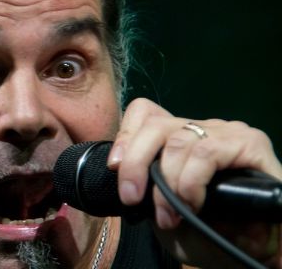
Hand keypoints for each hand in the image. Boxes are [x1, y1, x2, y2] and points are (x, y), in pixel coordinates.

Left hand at [108, 98, 281, 265]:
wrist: (247, 252)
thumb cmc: (203, 229)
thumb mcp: (161, 206)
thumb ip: (143, 185)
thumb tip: (120, 171)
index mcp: (179, 137)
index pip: (145, 113)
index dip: (125, 135)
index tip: (113, 166)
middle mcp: (203, 128)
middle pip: (155, 124)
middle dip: (135, 163)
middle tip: (131, 198)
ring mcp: (227, 133)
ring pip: (179, 140)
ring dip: (167, 183)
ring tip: (169, 215)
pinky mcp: (251, 145)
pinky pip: (208, 152)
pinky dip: (192, 180)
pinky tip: (192, 202)